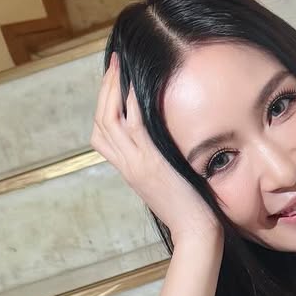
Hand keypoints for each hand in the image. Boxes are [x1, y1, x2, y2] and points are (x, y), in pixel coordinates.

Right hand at [91, 53, 221, 243]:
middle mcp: (128, 166)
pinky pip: (134, 126)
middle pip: (100, 122)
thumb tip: (165, 142)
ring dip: (113, 88)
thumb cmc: (190, 210)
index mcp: (129, 170)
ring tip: (120, 64)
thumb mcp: (166, 182)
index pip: (101, 135)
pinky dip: (131, 103)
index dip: (103, 106)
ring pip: (110, 119)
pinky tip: (135, 83)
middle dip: (104, 89)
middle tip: (114, 63)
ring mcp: (137, 164)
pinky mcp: (152, 164)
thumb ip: (159, 161)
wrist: (195, 232)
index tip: (113, 83)